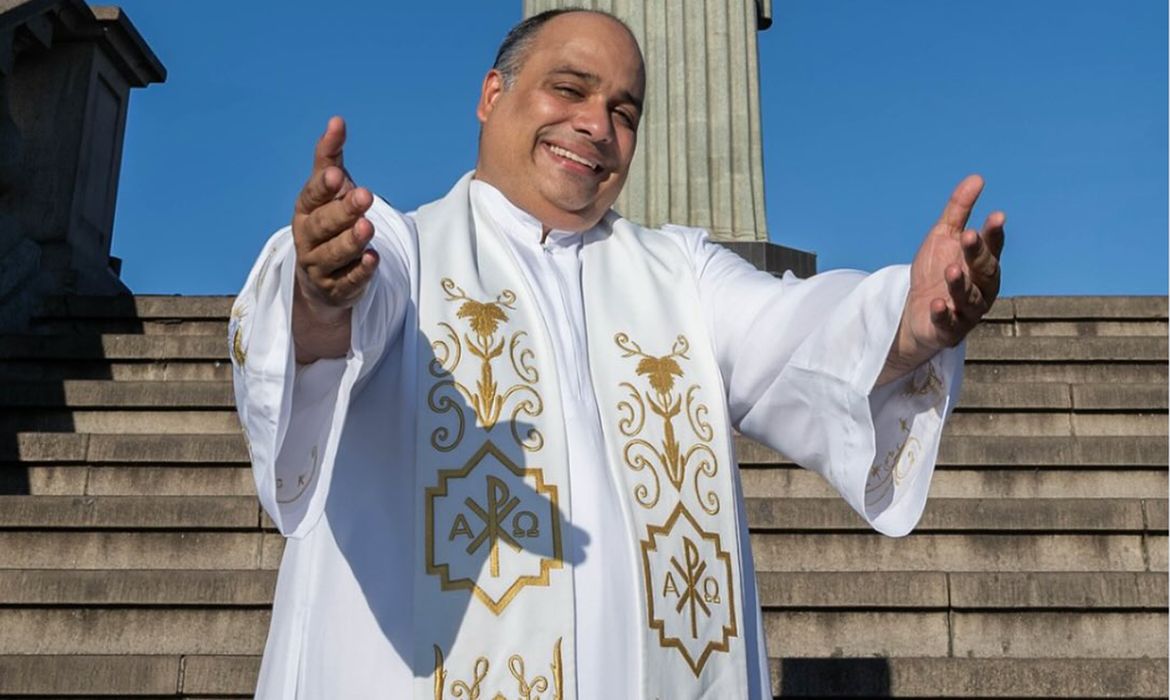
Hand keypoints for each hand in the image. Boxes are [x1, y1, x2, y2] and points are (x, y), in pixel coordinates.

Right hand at [290, 117, 378, 360]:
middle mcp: (308, 238)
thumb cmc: (328, 220)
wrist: (323, 274)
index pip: (311, 196)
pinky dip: (359, 271)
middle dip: (342, 211)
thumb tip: (337, 120)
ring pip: (333, 255)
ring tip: (368, 227)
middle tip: (365, 196)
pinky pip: (347, 281)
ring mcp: (320, 266)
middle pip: (322, 226)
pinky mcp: (337, 289)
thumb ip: (331, 156)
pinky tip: (373, 259)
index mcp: (305, 210)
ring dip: (350, 241)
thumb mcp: (329, 189)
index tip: (337, 174)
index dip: (322, 187)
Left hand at [880, 174, 1005, 382]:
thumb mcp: (942, 237)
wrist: (913, 312)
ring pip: (970, 299)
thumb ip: (958, 210)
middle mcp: (982, 289)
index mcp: (983, 265)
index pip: (992, 247)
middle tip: (968, 236)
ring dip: (961, 285)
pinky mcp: (949, 331)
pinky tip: (936, 304)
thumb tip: (977, 178)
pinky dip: (944, 315)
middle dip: (978, 254)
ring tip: (950, 270)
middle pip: (985, 271)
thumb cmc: (935, 272)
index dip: (994, 234)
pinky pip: (949, 324)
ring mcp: (967, 311)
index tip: (995, 216)